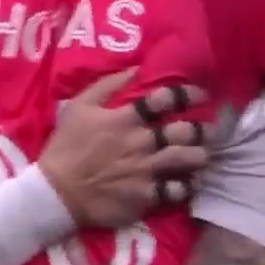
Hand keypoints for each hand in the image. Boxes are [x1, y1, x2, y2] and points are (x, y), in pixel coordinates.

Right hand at [37, 69, 212, 227]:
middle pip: (186, 131)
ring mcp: (147, 170)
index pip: (166, 99)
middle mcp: (142, 142)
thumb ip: (107, 85)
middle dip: (202, 129)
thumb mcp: (78, 106)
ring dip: (200, 156)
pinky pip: (178, 190)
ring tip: (203, 156)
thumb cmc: (65, 147)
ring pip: (188, 159)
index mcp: (126, 118)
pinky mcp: (147, 196)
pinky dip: (186, 187)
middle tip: (208, 131)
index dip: (189, 94)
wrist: (56, 192)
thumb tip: (136, 68)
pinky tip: (187, 184)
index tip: (201, 95)